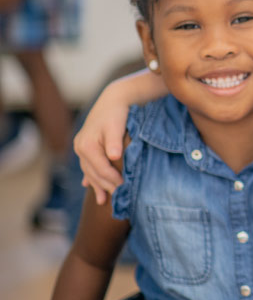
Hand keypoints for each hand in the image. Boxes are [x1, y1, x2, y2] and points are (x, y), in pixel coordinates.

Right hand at [74, 89, 129, 204]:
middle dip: (105, 186)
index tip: (124, 188)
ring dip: (96, 185)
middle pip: (93, 172)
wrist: (113, 99)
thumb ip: (115, 142)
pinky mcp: (85, 146)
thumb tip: (114, 156)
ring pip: (89, 171)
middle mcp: (80, 147)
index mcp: (87, 145)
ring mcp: (81, 147)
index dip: (112, 179)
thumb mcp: (116, 126)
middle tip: (119, 197)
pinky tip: (89, 186)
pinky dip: (90, 177)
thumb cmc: (117, 113)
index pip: (100, 168)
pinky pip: (87, 166)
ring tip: (103, 200)